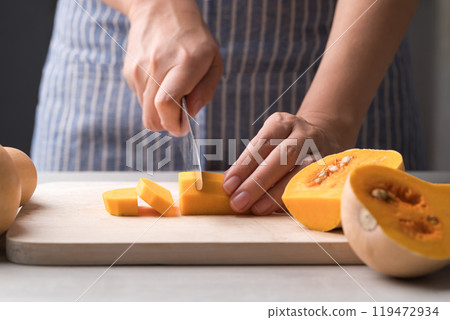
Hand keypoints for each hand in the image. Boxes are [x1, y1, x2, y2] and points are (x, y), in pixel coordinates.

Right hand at [123, 0, 222, 135]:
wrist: (159, 9)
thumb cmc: (193, 39)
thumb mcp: (213, 61)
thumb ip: (205, 91)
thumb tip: (190, 114)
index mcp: (185, 63)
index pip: (166, 104)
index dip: (173, 124)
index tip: (181, 127)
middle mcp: (158, 66)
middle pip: (152, 116)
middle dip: (166, 125)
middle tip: (178, 118)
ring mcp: (139, 68)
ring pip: (145, 111)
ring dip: (159, 111)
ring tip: (171, 91)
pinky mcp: (129, 71)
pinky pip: (140, 98)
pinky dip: (151, 98)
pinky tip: (160, 80)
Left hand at [222, 112, 345, 214]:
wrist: (327, 136)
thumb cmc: (286, 144)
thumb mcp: (270, 141)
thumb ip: (252, 159)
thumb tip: (230, 185)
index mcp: (282, 123)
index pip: (261, 144)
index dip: (244, 166)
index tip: (228, 186)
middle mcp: (304, 134)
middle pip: (281, 158)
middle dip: (257, 182)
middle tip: (238, 202)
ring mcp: (322, 151)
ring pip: (299, 174)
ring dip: (275, 194)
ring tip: (256, 209)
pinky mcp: (333, 169)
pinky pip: (312, 186)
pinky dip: (293, 200)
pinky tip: (277, 210)